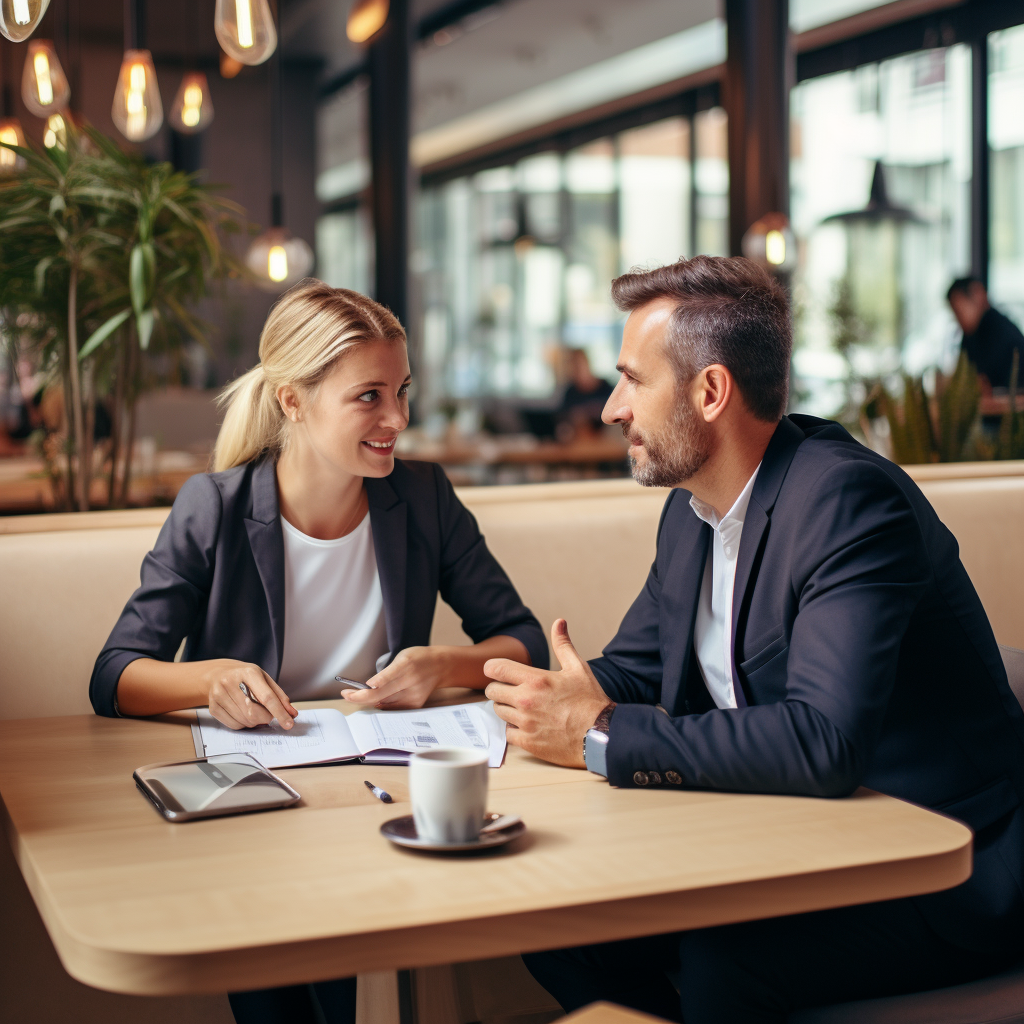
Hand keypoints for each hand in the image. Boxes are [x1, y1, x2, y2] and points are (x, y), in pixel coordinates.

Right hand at [202, 660, 297, 730]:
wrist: (218, 674)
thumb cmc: (245, 677)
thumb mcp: (264, 679)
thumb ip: (279, 696)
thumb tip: (292, 713)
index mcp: (248, 672)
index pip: (267, 697)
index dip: (279, 712)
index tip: (289, 723)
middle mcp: (231, 682)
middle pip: (255, 712)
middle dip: (266, 718)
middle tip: (268, 714)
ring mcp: (219, 695)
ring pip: (245, 721)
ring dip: (255, 721)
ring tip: (254, 711)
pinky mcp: (213, 707)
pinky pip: (234, 725)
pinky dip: (244, 724)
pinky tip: (243, 714)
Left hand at [340, 647, 442, 708]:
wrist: (440, 666)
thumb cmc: (418, 659)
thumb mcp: (402, 656)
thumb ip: (386, 672)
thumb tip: (368, 688)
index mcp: (406, 664)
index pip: (388, 676)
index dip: (374, 684)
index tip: (359, 688)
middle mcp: (410, 681)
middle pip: (380, 695)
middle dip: (359, 697)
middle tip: (346, 694)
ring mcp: (413, 695)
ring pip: (383, 703)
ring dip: (368, 701)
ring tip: (356, 695)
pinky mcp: (415, 705)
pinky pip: (392, 708)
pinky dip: (381, 704)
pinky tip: (375, 699)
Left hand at [484, 619, 610, 766]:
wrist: (601, 734)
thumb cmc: (590, 700)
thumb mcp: (578, 668)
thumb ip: (563, 645)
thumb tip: (558, 622)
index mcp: (535, 680)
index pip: (496, 668)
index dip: (492, 668)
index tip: (497, 672)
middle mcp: (526, 700)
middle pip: (492, 691)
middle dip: (498, 689)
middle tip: (512, 691)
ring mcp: (525, 722)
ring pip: (498, 712)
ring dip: (507, 708)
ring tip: (523, 708)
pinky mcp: (527, 742)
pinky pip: (507, 733)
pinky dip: (514, 729)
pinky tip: (528, 725)